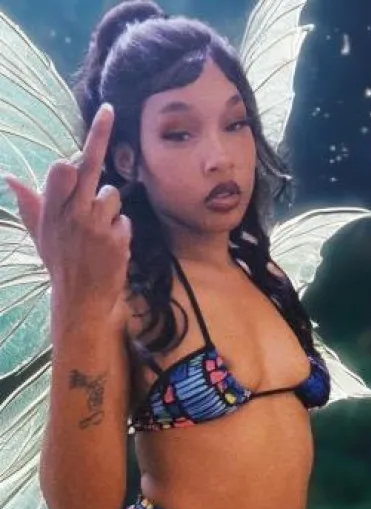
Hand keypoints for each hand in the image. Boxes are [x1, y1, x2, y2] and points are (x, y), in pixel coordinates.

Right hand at [4, 104, 131, 318]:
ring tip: (98, 231)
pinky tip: (110, 246)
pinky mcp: (117, 240)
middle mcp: (73, 214)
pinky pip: (125, 220)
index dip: (77, 155)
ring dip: (110, 209)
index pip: (63, 169)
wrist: (81, 301)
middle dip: (100, 136)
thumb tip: (10, 178)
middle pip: (90, 167)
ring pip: (113, 195)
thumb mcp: (41, 234)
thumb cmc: (60, 262)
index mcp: (52, 211)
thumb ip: (30, 204)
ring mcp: (96, 227)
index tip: (90, 135)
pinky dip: (120, 230)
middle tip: (108, 111)